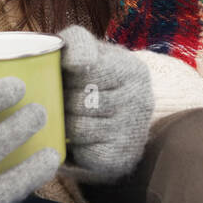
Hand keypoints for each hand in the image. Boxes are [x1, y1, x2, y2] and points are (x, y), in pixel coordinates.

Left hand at [57, 24, 153, 183]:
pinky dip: (75, 147)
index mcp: (132, 69)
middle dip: (61, 100)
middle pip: (79, 100)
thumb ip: (77, 44)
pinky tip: (80, 139)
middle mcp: (140, 100)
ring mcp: (133, 132)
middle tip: (62, 99)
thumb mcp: (91, 52)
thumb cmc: (96, 79)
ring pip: (78, 128)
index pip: (87, 63)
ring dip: (64, 124)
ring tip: (68, 118)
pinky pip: (83, 153)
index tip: (65, 73)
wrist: (122, 121)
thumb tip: (73, 60)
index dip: (67, 71)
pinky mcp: (121, 158)